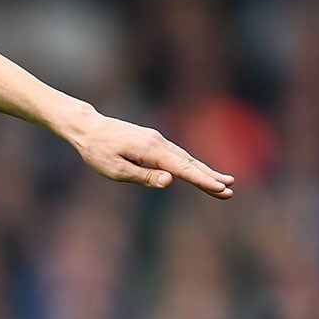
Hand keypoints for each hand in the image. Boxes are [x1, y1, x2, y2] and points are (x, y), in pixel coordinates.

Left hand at [64, 107, 234, 198]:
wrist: (88, 127)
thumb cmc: (97, 152)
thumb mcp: (115, 169)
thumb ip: (144, 176)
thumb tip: (170, 181)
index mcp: (151, 150)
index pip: (182, 169)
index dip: (203, 180)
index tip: (221, 188)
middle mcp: (159, 142)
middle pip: (190, 163)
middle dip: (211, 178)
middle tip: (230, 191)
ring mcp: (157, 140)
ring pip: (186, 158)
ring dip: (205, 171)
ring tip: (225, 182)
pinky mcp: (153, 141)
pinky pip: (177, 155)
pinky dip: (192, 164)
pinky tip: (200, 172)